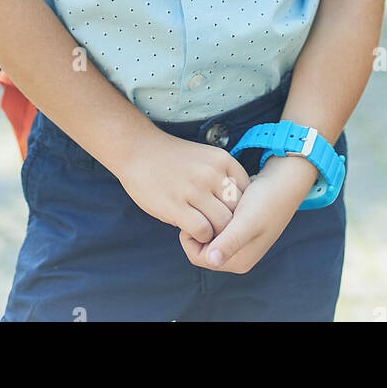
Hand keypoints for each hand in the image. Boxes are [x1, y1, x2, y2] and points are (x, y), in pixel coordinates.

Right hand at [116, 130, 250, 243]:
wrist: (138, 150)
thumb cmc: (173, 159)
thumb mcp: (206, 158)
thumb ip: (223, 178)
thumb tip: (240, 209)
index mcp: (223, 160)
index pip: (248, 193)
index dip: (241, 209)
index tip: (226, 212)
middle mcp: (212, 174)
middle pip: (238, 212)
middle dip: (230, 225)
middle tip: (217, 229)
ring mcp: (194, 190)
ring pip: (223, 225)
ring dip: (215, 234)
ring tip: (204, 231)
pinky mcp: (176, 206)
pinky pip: (202, 231)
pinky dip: (199, 237)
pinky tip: (188, 229)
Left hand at [179, 155, 314, 274]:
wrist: (285, 179)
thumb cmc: (268, 199)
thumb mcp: (247, 221)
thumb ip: (229, 242)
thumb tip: (211, 261)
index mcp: (238, 261)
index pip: (197, 256)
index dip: (193, 235)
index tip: (198, 211)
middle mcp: (238, 255)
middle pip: (202, 246)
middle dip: (201, 226)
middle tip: (206, 203)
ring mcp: (239, 241)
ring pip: (209, 234)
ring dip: (209, 218)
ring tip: (216, 200)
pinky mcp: (240, 227)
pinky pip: (218, 224)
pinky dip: (216, 212)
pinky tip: (223, 198)